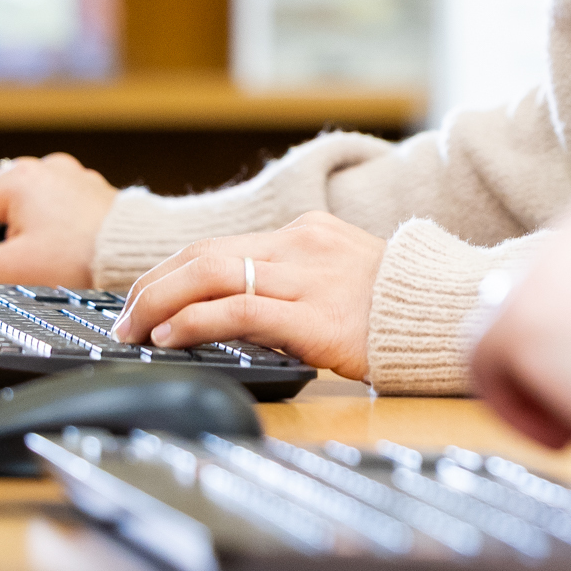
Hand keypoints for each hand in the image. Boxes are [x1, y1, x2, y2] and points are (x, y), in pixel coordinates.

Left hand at [114, 211, 385, 379]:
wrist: (448, 315)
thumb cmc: (399, 308)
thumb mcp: (343, 279)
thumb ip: (295, 285)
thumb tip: (239, 312)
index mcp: (306, 233)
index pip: (217, 247)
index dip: (169, 272)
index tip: (142, 298)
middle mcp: (301, 246)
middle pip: (202, 255)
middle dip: (151, 287)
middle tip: (121, 321)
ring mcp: (306, 277)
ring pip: (210, 276)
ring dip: (158, 304)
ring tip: (132, 333)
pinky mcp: (312, 315)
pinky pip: (237, 309)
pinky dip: (193, 320)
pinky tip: (169, 337)